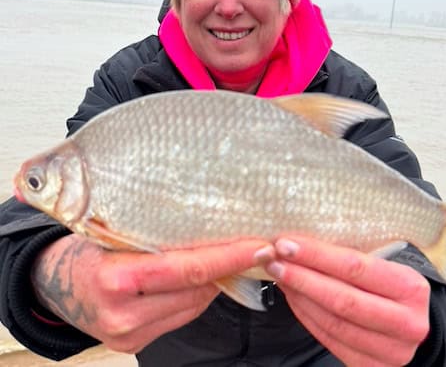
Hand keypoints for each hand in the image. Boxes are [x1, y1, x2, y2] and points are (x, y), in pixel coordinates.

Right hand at [31, 234, 271, 353]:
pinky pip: (179, 318)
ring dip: (213, 283)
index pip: (188, 268)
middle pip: (195, 289)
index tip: (259, 247)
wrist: (54, 283)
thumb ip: (159, 240)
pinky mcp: (131, 345)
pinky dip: (195, 297)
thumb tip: (211, 236)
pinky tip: (197, 281)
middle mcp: (122, 312)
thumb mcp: (116, 234)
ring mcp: (127, 334)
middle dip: (229, 268)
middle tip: (255, 248)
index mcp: (116, 276)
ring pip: (193, 306)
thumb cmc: (87, 248)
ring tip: (225, 260)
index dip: (229, 258)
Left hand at [265, 237, 429, 366]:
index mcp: (411, 288)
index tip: (287, 243)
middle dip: (301, 277)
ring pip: (332, 322)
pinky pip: (330, 339)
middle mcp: (406, 323)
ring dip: (299, 296)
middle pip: (342, 299)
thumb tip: (303, 244)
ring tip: (280, 276)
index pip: (355, 268)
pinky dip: (306, 316)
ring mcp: (390, 351)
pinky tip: (293, 297)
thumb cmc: (393, 288)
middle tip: (274, 260)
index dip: (317, 256)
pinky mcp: (370, 366)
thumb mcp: (387, 266)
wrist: (413, 326)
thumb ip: (353, 258)